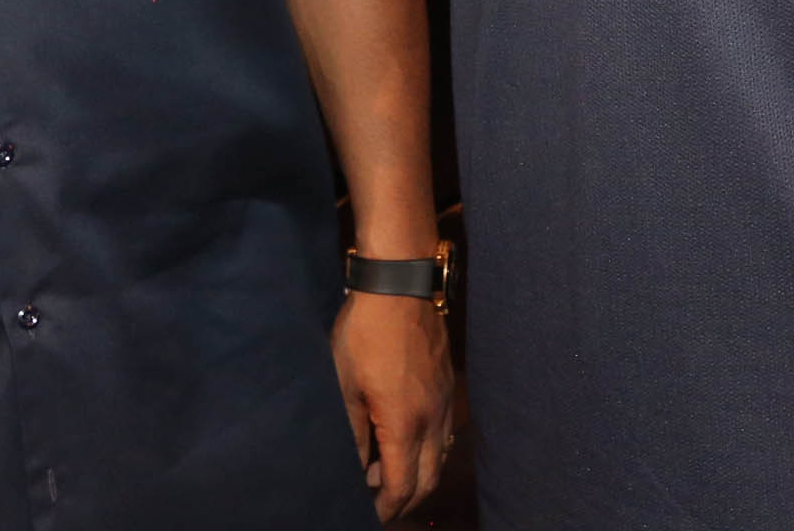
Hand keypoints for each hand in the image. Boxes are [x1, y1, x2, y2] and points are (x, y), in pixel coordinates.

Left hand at [332, 291, 453, 520]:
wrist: (399, 285)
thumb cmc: (365, 334)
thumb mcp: (345, 385)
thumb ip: (352, 431)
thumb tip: (353, 465)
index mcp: (406, 424)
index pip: (403, 484)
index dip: (386, 506)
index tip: (369, 513)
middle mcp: (433, 419)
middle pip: (428, 479)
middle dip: (405, 498)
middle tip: (378, 500)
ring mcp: (446, 401)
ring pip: (441, 457)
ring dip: (418, 474)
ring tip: (385, 470)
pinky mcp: (449, 385)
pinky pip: (445, 432)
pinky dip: (428, 450)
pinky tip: (405, 439)